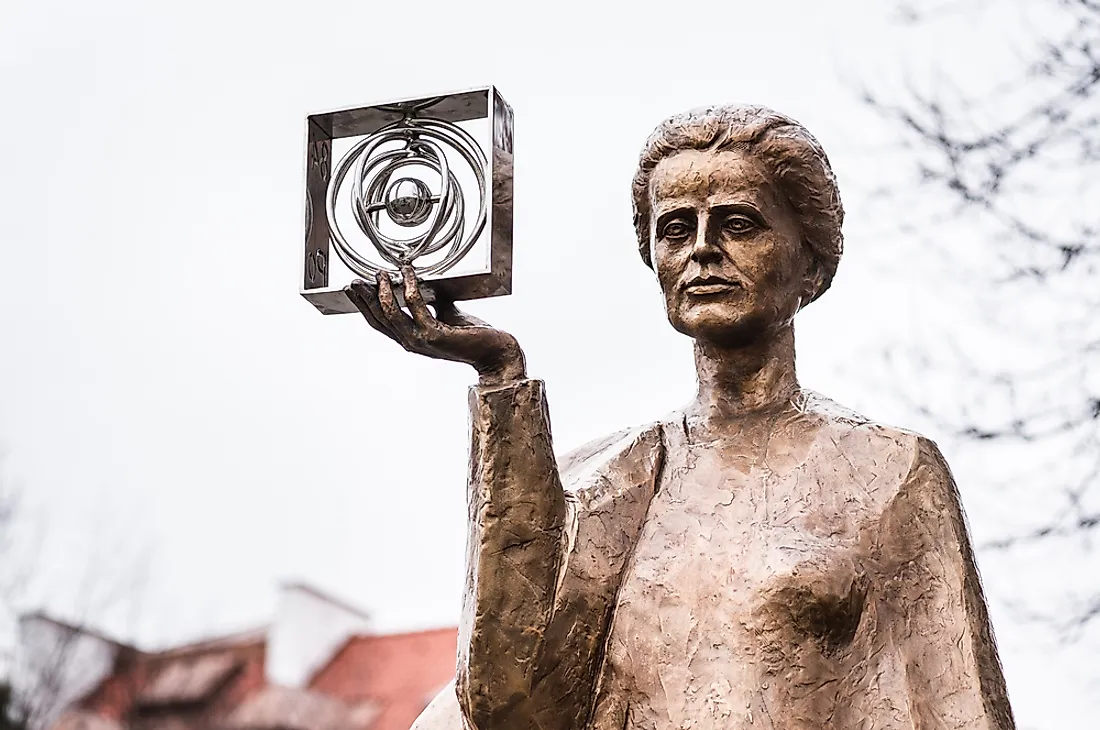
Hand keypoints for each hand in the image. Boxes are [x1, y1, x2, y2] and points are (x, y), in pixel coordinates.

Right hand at [345, 266, 526, 386]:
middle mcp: (412, 343)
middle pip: (379, 319)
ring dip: (383, 291)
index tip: (354, 291)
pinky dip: (408, 286)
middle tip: (354, 281)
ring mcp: (421, 340)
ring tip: (380, 273)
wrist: (495, 351)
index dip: (364, 307)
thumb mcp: (446, 315)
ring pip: (391, 313)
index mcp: (411, 340)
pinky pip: (415, 305)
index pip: (380, 323)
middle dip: (364, 299)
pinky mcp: (434, 334)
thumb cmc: (473, 335)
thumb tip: (422, 283)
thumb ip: (431, 303)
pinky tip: (407, 273)